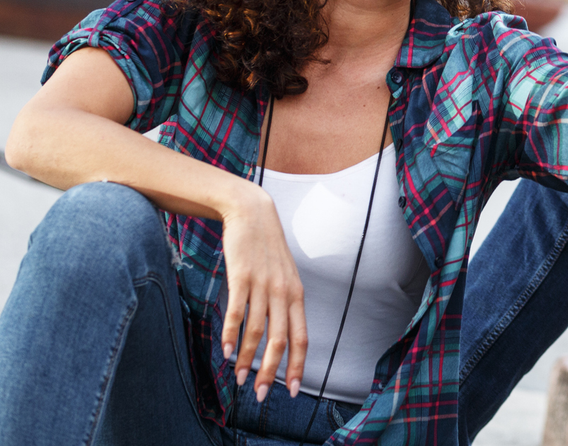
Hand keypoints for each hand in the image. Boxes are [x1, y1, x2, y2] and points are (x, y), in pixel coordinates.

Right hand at [220, 188, 307, 401]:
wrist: (253, 213)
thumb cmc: (267, 250)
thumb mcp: (283, 276)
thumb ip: (283, 303)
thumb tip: (278, 335)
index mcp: (296, 295)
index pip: (301, 338)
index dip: (297, 365)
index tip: (291, 390)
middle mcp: (283, 292)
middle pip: (280, 340)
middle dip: (271, 372)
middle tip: (260, 395)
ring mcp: (262, 284)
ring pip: (257, 331)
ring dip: (247, 358)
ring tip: (238, 378)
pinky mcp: (241, 277)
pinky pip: (236, 313)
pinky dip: (230, 335)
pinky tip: (224, 351)